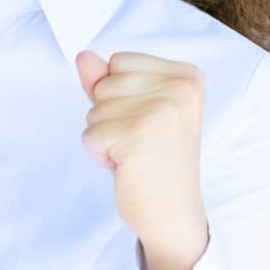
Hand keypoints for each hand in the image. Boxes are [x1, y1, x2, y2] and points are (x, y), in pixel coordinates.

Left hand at [76, 50, 208, 269]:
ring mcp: (161, 111)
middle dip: (110, 115)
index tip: (145, 122)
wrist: (173, 213)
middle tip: (139, 142)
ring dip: (105, 136)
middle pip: (104, 82)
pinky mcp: (138, 136)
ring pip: (95, 108)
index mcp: (186, 76)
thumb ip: (108, 80)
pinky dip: (100, 154)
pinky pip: (90, 134)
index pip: (119, 61)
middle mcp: (180, 88)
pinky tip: (126, 167)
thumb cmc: (155, 160)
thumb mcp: (135, 110)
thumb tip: (83, 56)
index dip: (120, 94)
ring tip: (134, 154)